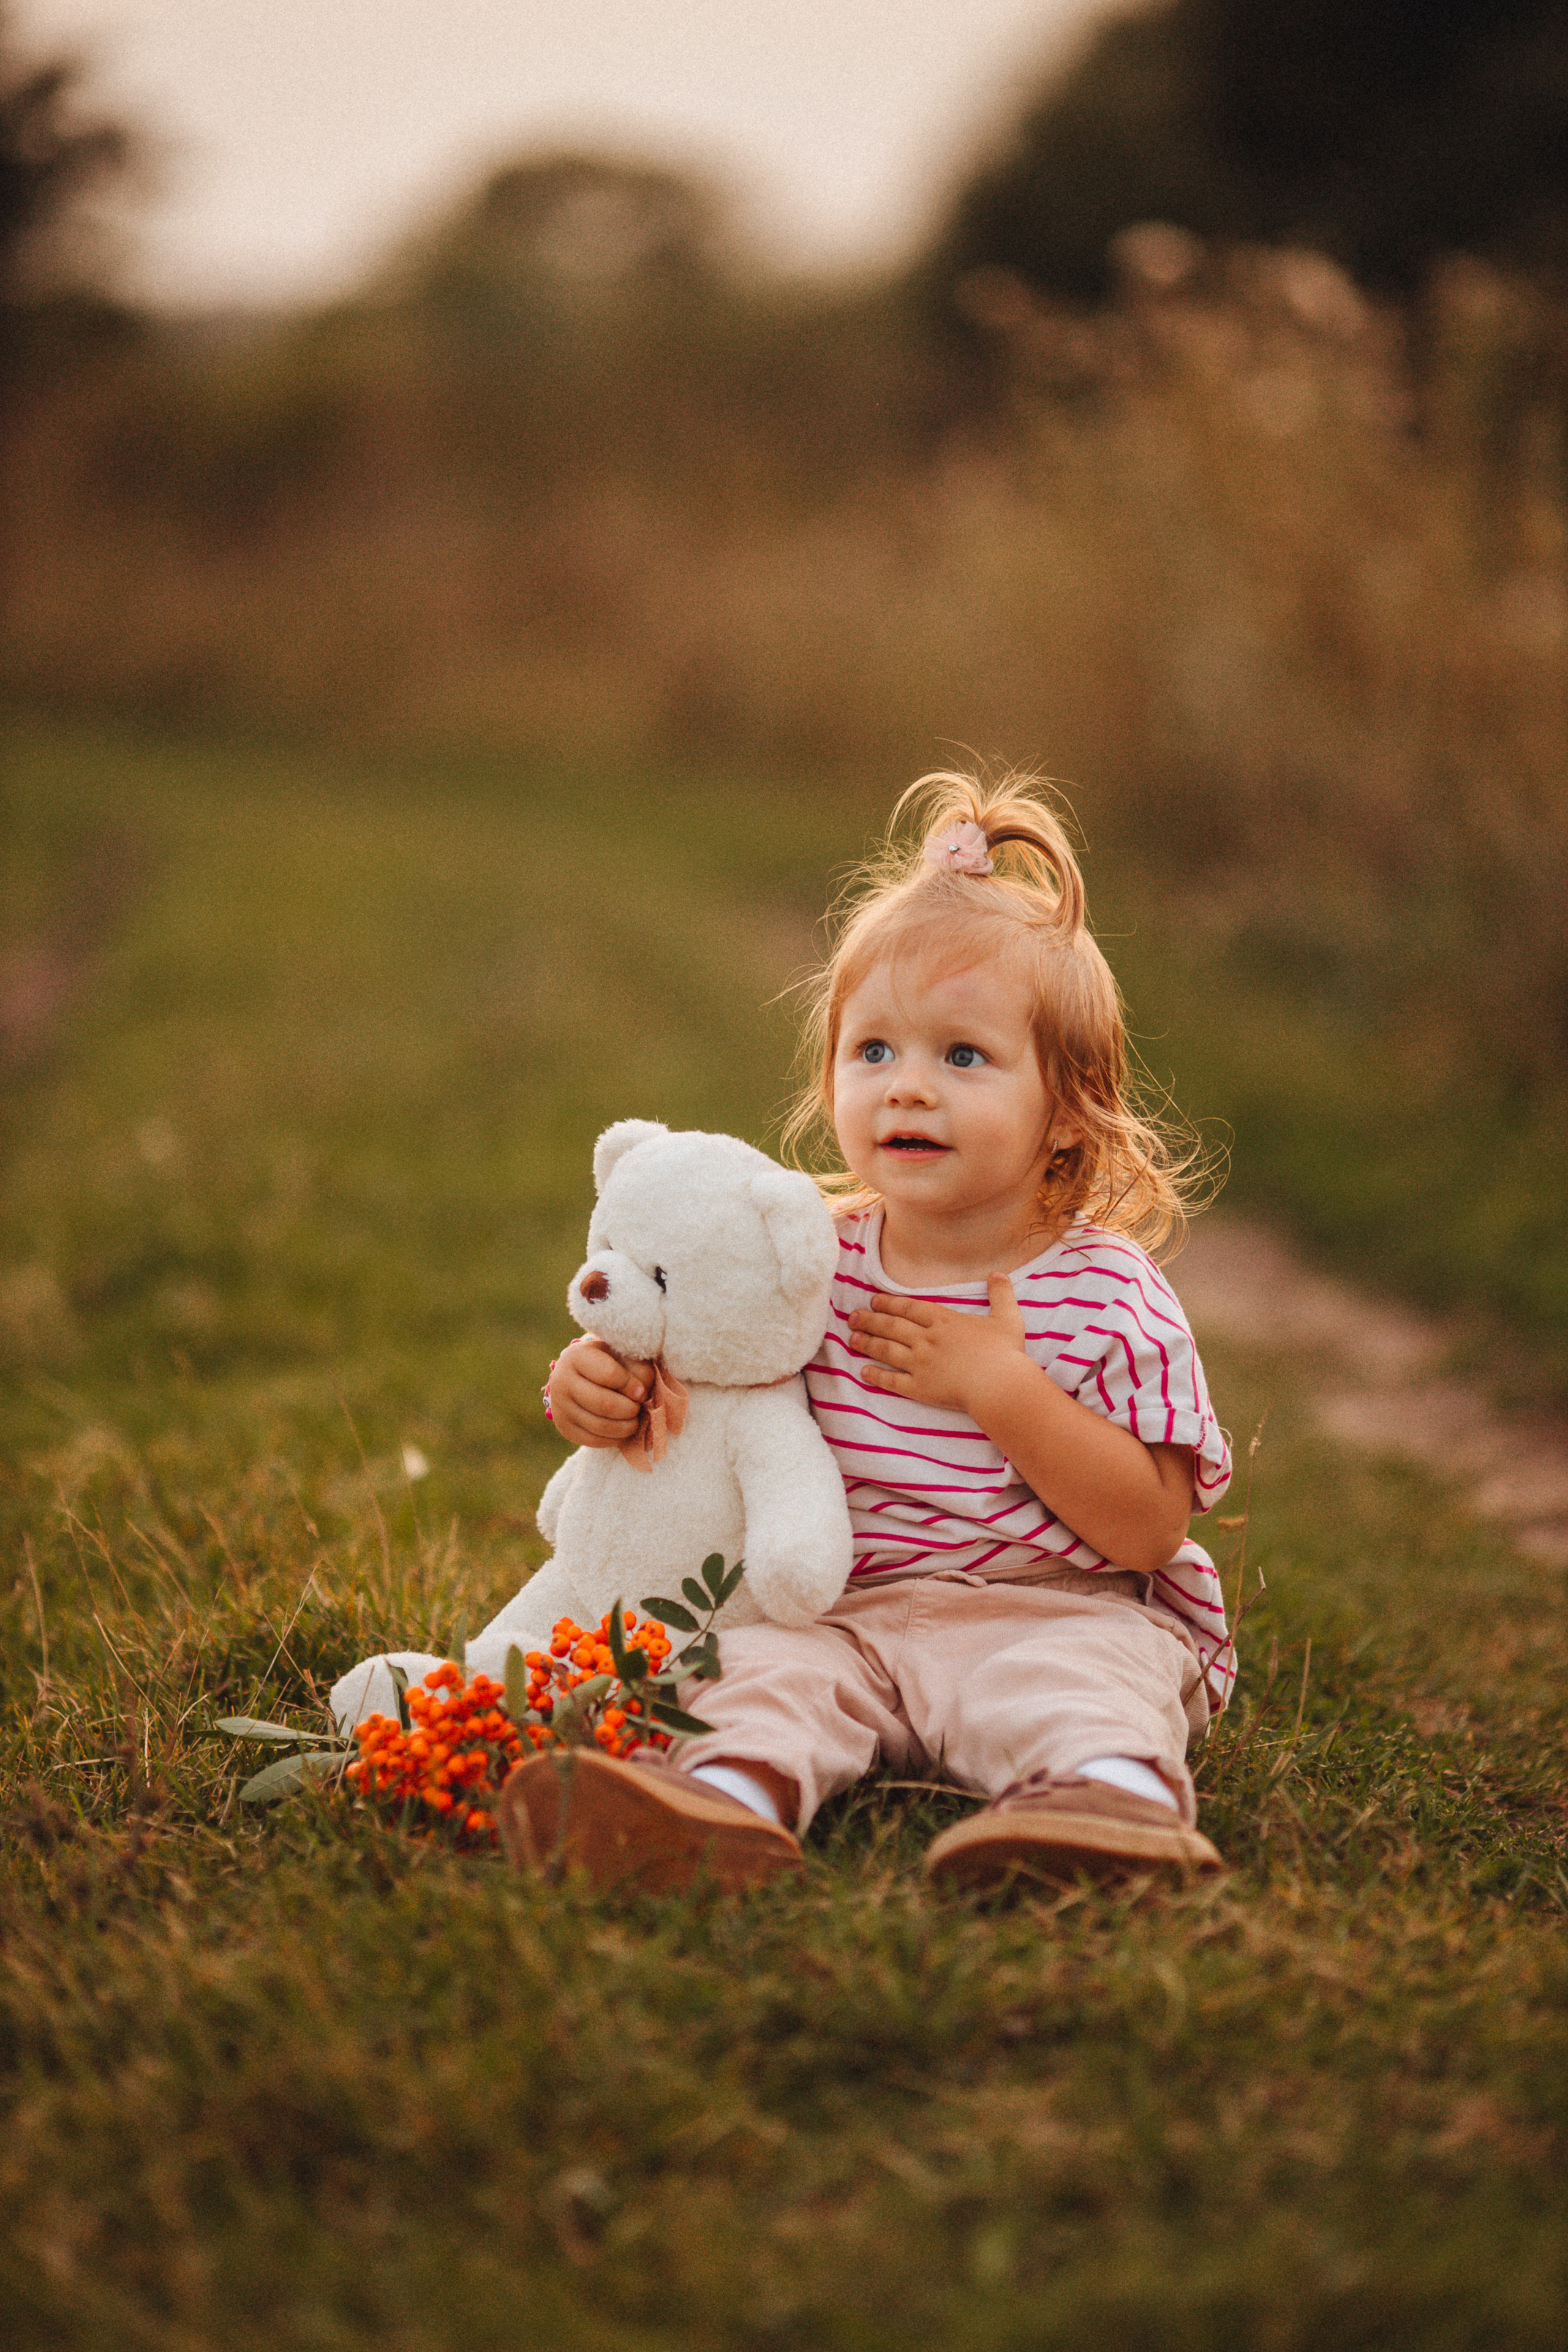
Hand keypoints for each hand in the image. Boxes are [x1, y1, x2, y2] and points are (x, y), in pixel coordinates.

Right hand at [548, 1336, 651, 1448]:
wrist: (584, 1376)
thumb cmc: (611, 1363)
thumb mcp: (625, 1356)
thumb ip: (638, 1371)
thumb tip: (640, 1396)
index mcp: (576, 1356)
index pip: (609, 1375)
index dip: (631, 1386)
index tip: (642, 1392)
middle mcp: (561, 1381)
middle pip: (604, 1404)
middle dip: (629, 1409)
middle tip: (638, 1408)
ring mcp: (559, 1407)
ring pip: (599, 1425)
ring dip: (625, 1427)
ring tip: (634, 1421)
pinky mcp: (564, 1428)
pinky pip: (593, 1440)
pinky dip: (614, 1439)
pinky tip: (622, 1431)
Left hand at [848, 1276, 1029, 1416]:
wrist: (1000, 1386)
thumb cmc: (1006, 1353)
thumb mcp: (1008, 1318)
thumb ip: (1001, 1294)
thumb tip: (999, 1273)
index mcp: (944, 1321)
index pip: (909, 1308)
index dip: (890, 1303)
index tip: (874, 1301)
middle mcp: (927, 1339)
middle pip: (891, 1326)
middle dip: (870, 1320)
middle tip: (852, 1317)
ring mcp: (920, 1364)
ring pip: (887, 1350)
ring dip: (868, 1343)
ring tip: (852, 1339)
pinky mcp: (920, 1388)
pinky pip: (892, 1381)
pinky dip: (877, 1376)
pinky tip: (864, 1372)